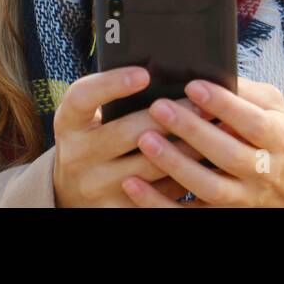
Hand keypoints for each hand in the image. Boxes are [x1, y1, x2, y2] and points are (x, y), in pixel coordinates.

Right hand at [52, 66, 208, 207]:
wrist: (71, 191)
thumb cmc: (91, 138)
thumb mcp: (88, 116)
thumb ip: (111, 97)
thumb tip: (160, 72)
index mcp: (68, 123)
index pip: (83, 98)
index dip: (112, 84)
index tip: (144, 73)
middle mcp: (77, 155)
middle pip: (128, 132)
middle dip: (171, 115)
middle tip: (203, 103)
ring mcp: (96, 186)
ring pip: (151, 166)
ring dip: (186, 147)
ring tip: (214, 130)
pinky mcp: (116, 210)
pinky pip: (158, 195)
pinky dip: (184, 178)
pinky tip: (206, 163)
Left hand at [120, 76, 283, 207]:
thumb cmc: (271, 134)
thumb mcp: (271, 107)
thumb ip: (245, 91)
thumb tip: (210, 70)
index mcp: (277, 138)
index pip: (252, 122)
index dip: (223, 105)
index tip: (192, 85)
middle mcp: (263, 171)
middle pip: (228, 155)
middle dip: (192, 131)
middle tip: (159, 107)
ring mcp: (243, 198)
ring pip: (209, 188)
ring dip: (174, 165)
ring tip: (146, 140)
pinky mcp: (221, 215)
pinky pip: (187, 215)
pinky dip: (157, 203)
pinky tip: (132, 184)